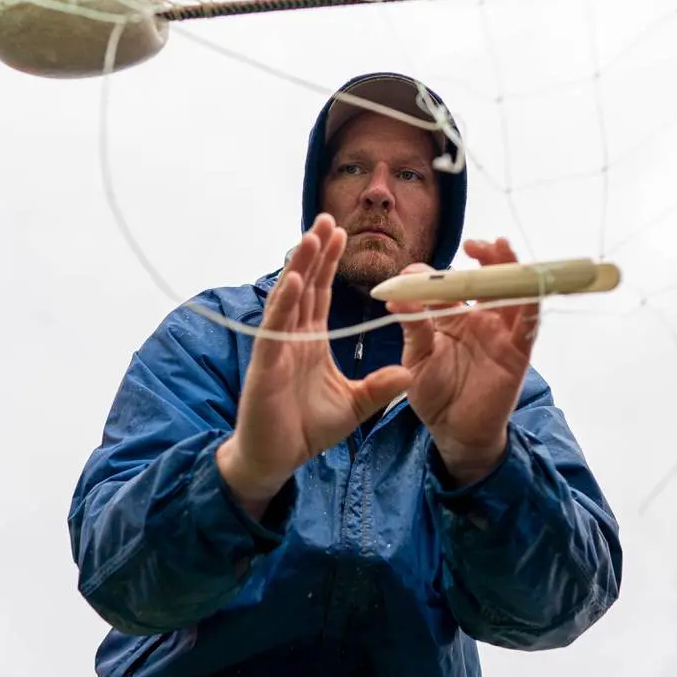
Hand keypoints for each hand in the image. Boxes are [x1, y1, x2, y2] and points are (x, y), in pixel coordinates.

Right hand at [217, 214, 412, 517]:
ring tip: (310, 236)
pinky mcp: (265, 364)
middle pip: (306, 285)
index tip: (341, 233)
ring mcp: (276, 348)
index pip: (321, 293)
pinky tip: (294, 279)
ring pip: (289, 298)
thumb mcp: (354, 407)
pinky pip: (276, 328)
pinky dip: (284, 303)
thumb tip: (410, 373)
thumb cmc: (305, 431)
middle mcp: (292, 337)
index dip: (329, 262)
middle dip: (315, 251)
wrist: (276, 460)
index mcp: (310, 341)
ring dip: (300, 266)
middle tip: (327, 217)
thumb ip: (379, 388)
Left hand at [385, 237, 538, 485]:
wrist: (453, 431)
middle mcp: (480, 318)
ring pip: (512, 292)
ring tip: (500, 247)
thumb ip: (412, 327)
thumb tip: (393, 297)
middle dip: (485, 256)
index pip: (448, 284)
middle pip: (488, 279)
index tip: (413, 272)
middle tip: (473, 244)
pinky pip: (529, 325)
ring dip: (509, 269)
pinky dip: (529, 304)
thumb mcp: (416, 358)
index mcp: (452, 316)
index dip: (433, 273)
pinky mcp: (517, 353)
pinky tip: (526, 287)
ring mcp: (501, 333)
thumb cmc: (434, 393)